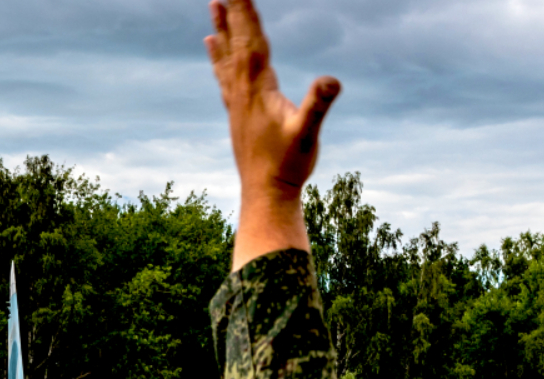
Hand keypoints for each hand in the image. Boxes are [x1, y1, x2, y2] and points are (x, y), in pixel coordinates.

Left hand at [205, 0, 339, 267]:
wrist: (264, 195)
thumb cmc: (288, 166)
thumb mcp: (308, 134)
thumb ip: (318, 105)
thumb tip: (331, 80)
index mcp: (259, 88)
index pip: (252, 41)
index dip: (247, 13)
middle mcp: (243, 91)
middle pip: (237, 43)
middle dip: (234, 12)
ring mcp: (237, 102)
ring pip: (226, 57)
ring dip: (222, 29)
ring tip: (214, 5)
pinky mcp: (237, 112)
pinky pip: (224, 75)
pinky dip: (218, 56)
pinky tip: (212, 46)